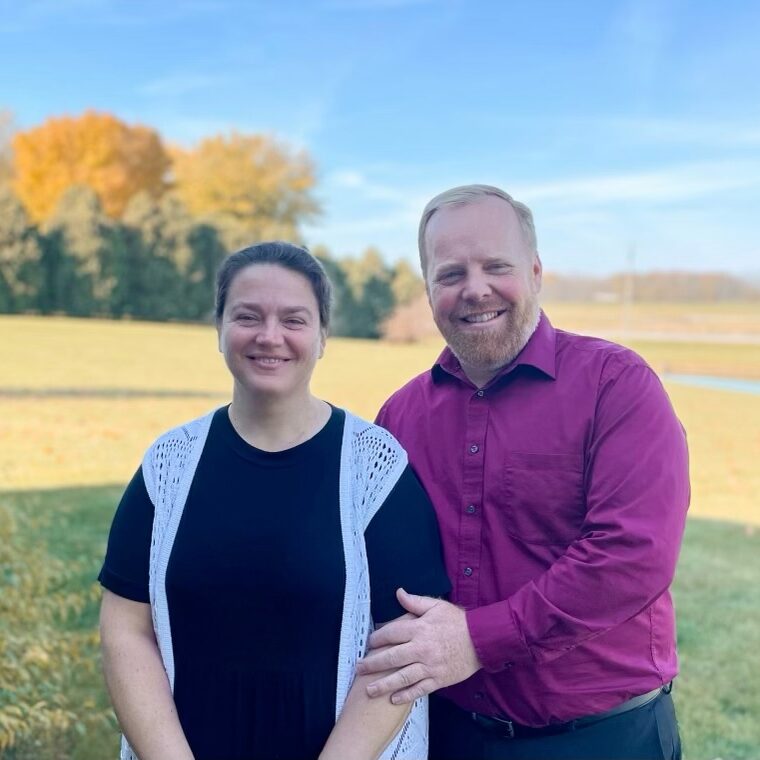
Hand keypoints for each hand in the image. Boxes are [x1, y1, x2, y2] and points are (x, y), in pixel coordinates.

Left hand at [355, 589, 479, 703]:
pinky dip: (406, 695)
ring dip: (384, 684)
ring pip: (402, 677)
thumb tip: (398, 593)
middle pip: (392, 657)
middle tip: (359, 668)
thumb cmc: (458, 621)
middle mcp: (421, 648)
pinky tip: (393, 699)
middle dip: (373, 664)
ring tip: (369, 690)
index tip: (369, 642)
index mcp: (419, 628)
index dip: (377, 638)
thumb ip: (415, 602)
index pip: (391, 633)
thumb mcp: (437, 606)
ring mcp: (429, 666)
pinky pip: (419, 689)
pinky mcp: (438, 679)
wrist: (481, 639)